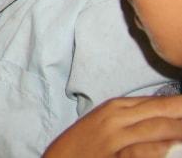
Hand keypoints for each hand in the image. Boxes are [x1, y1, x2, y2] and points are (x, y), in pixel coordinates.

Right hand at [44, 95, 181, 157]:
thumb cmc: (83, 145)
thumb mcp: (104, 124)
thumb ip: (131, 118)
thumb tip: (163, 116)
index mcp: (115, 108)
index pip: (157, 102)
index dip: (180, 103)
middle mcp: (116, 119)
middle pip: (160, 111)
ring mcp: (114, 138)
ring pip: (155, 128)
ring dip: (178, 128)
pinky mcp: (113, 157)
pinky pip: (141, 151)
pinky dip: (159, 148)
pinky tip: (172, 147)